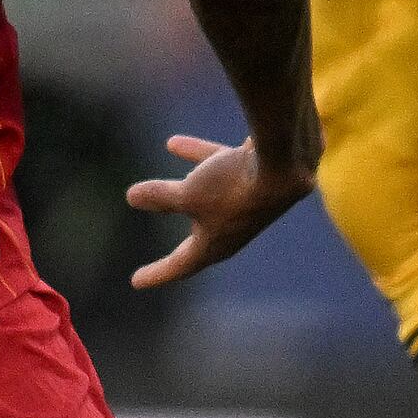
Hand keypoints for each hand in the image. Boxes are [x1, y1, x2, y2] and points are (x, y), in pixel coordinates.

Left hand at [122, 131, 314, 289]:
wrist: (286, 162)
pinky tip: (185, 136)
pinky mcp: (257, 177)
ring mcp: (247, 204)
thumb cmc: (234, 186)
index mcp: (215, 245)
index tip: (135, 281)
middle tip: (158, 243)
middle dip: (176, 224)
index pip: (180, 265)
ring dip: (192, 168)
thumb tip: (131, 197)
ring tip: (172, 143)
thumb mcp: (189, 193)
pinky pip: (225, 165)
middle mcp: (232, 229)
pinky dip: (207, 152)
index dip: (156, 273)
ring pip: (210, 188)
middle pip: (197, 232)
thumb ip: (160, 197)